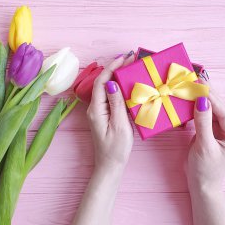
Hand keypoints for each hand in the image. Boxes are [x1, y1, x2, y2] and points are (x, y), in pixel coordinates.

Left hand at [87, 54, 133, 170]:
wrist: (110, 166)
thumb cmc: (116, 149)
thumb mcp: (119, 126)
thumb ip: (116, 103)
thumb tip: (112, 83)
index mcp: (96, 109)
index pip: (101, 82)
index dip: (112, 68)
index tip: (124, 58)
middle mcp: (94, 108)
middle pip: (103, 82)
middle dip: (115, 68)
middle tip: (130, 58)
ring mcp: (98, 111)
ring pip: (106, 88)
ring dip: (117, 76)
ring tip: (130, 67)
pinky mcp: (104, 115)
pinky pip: (110, 96)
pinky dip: (118, 87)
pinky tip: (128, 84)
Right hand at [186, 80, 224, 190]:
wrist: (200, 184)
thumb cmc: (205, 169)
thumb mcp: (204, 146)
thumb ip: (203, 123)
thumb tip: (201, 101)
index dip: (212, 99)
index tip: (200, 86)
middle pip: (220, 109)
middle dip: (208, 95)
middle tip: (197, 79)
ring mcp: (224, 130)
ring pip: (213, 110)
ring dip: (203, 98)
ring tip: (194, 84)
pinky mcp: (213, 130)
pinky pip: (207, 115)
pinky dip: (199, 107)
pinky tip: (193, 97)